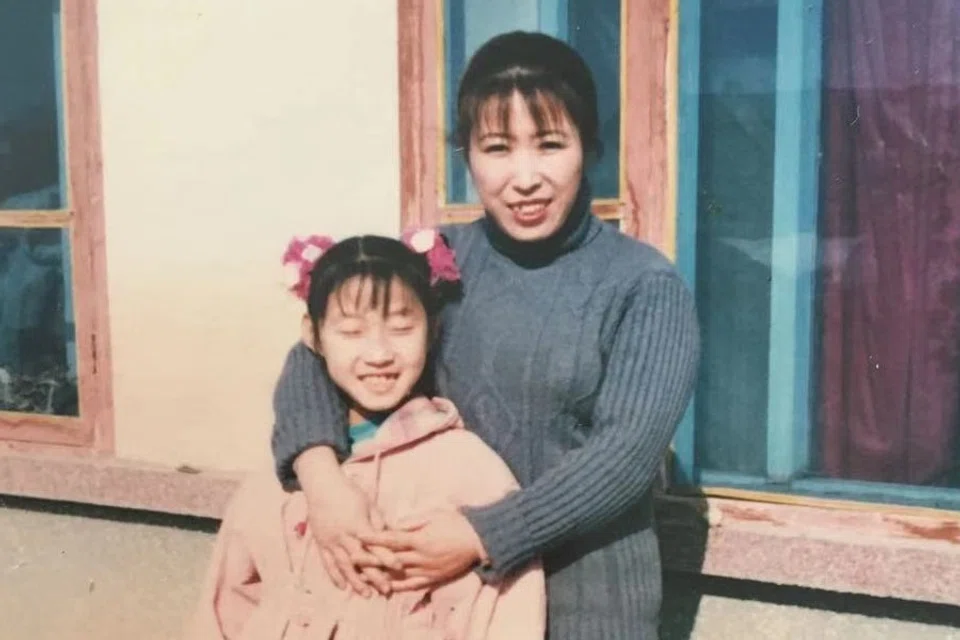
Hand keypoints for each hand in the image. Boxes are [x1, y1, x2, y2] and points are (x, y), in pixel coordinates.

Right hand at [304, 477, 401, 596]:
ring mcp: (331, 541)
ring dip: (356, 581)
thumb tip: (393, 536)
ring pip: (344, 565)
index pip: (374, 544)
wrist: (322, 487)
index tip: (399, 567)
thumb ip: (379, 522)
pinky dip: (335, 576)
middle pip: (361, 560)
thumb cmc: (349, 493)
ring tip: (366, 594)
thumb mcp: (368, 504)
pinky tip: (343, 587)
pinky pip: (328, 563)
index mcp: (357, 524)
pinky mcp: (321, 544)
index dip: (387, 556)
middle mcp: (343, 536)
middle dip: (374, 575)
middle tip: (386, 589)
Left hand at [358, 509, 485, 590]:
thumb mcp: (435, 514)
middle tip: (352, 558)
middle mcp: (421, 557)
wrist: (480, 540)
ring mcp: (427, 570)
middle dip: (370, 558)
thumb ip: (413, 520)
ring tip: (364, 575)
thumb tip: (395, 525)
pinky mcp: (434, 578)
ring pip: (399, 575)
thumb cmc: (457, 522)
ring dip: (380, 575)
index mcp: (420, 539)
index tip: (359, 535)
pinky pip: (413, 585)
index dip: (374, 537)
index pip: (392, 539)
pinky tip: (387, 587)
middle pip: (390, 559)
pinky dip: (399, 586)